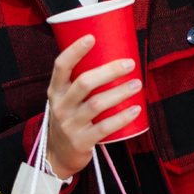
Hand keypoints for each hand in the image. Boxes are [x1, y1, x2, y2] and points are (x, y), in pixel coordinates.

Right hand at [45, 35, 142, 180]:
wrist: (57, 156)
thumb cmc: (69, 119)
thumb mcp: (65, 100)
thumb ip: (80, 82)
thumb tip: (112, 57)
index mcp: (55, 91)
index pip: (61, 66)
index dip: (75, 50)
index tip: (91, 37)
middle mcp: (60, 106)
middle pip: (84, 83)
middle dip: (109, 71)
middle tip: (130, 64)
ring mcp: (69, 125)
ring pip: (97, 104)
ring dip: (120, 92)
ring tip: (137, 84)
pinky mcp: (81, 141)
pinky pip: (104, 128)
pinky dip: (122, 118)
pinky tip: (136, 109)